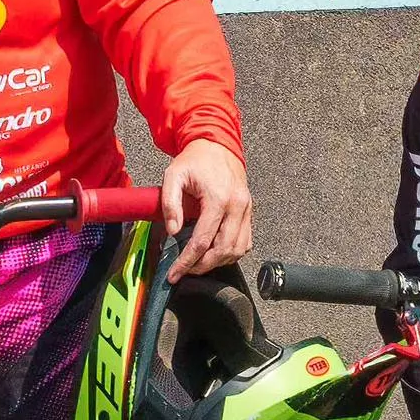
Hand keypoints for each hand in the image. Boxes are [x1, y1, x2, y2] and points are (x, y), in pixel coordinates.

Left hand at [159, 137, 254, 274]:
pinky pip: (245, 241)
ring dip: (218, 262)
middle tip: (185, 271)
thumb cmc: (194, 160)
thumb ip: (170, 204)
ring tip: (198, 264)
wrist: (216, 145)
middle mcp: (237, 206)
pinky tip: (216, 252)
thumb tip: (173, 232)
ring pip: (238, 250)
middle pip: (223, 250)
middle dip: (202, 267)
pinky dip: (231, 252)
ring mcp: (246, 209)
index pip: (203, 241)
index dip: (187, 261)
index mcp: (218, 198)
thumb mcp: (173, 176)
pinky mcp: (249, 211)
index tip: (174, 274)